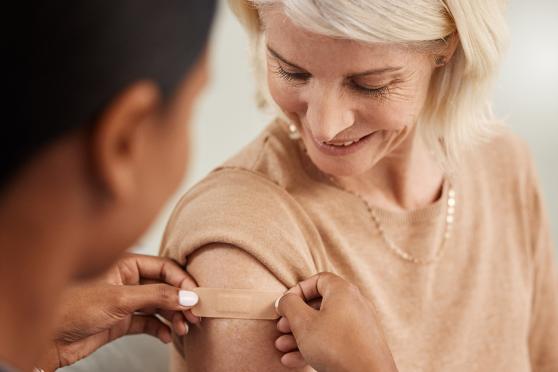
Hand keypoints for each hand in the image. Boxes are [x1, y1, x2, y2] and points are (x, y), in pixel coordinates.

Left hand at [38, 253, 199, 370]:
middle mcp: (127, 280)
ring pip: (159, 305)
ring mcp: (125, 301)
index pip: (164, 267)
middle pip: (165, 286)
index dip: (183, 280)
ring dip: (174, 316)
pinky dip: (161, 329)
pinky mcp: (122, 321)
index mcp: (125, 263)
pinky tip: (167, 336)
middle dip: (181, 301)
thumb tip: (187, 295)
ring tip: (183, 328)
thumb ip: (156, 296)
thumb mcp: (119, 299)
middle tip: (195, 315)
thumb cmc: (71, 309)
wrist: (46, 340)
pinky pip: (149, 322)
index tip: (197, 295)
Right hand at [274, 272, 397, 371]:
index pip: (317, 280)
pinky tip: (293, 360)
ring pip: (324, 325)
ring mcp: (359, 325)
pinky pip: (334, 340)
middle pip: (319, 305)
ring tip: (282, 347)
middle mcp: (354, 304)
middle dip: (295, 318)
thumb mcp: (303, 322)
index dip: (297, 291)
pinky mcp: (360, 345)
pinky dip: (314, 347)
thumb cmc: (336, 346)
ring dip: (300, 335)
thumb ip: (289, 305)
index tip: (284, 305)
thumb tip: (285, 300)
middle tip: (281, 328)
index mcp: (342, 291)